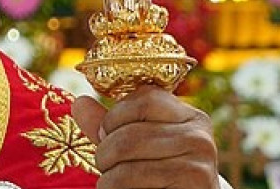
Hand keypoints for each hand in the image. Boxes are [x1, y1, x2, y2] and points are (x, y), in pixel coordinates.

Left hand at [72, 85, 218, 188]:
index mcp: (190, 118)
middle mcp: (199, 137)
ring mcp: (197, 163)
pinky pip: (131, 182)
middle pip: (129, 134)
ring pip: (127, 162)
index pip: (145, 98)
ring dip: (108, 178)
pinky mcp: (191, 183)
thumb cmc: (161, 178)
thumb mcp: (139, 147)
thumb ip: (112, 126)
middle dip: (105, 154)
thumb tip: (80, 103)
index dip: (115, 117)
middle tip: (107, 168)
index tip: (107, 136)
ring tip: (113, 183)